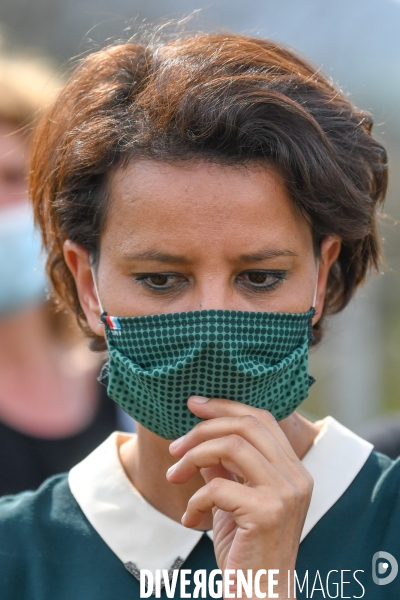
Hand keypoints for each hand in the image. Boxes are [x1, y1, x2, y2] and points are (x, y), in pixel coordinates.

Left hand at [167, 397, 313, 598]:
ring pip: (230, 446)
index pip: (261, 418)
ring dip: (193, 456)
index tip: (193, 405)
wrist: (262, 597)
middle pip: (246, 424)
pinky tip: (190, 519)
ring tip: (174, 476)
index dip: (225, 406)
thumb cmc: (247, 551)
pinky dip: (194, 500)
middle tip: (174, 447)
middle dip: (203, 428)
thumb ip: (224, 469)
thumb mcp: (234, 501)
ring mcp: (285, 493)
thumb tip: (198, 439)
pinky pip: (217, 487)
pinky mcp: (266, 513)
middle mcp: (296, 476)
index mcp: (293, 469)